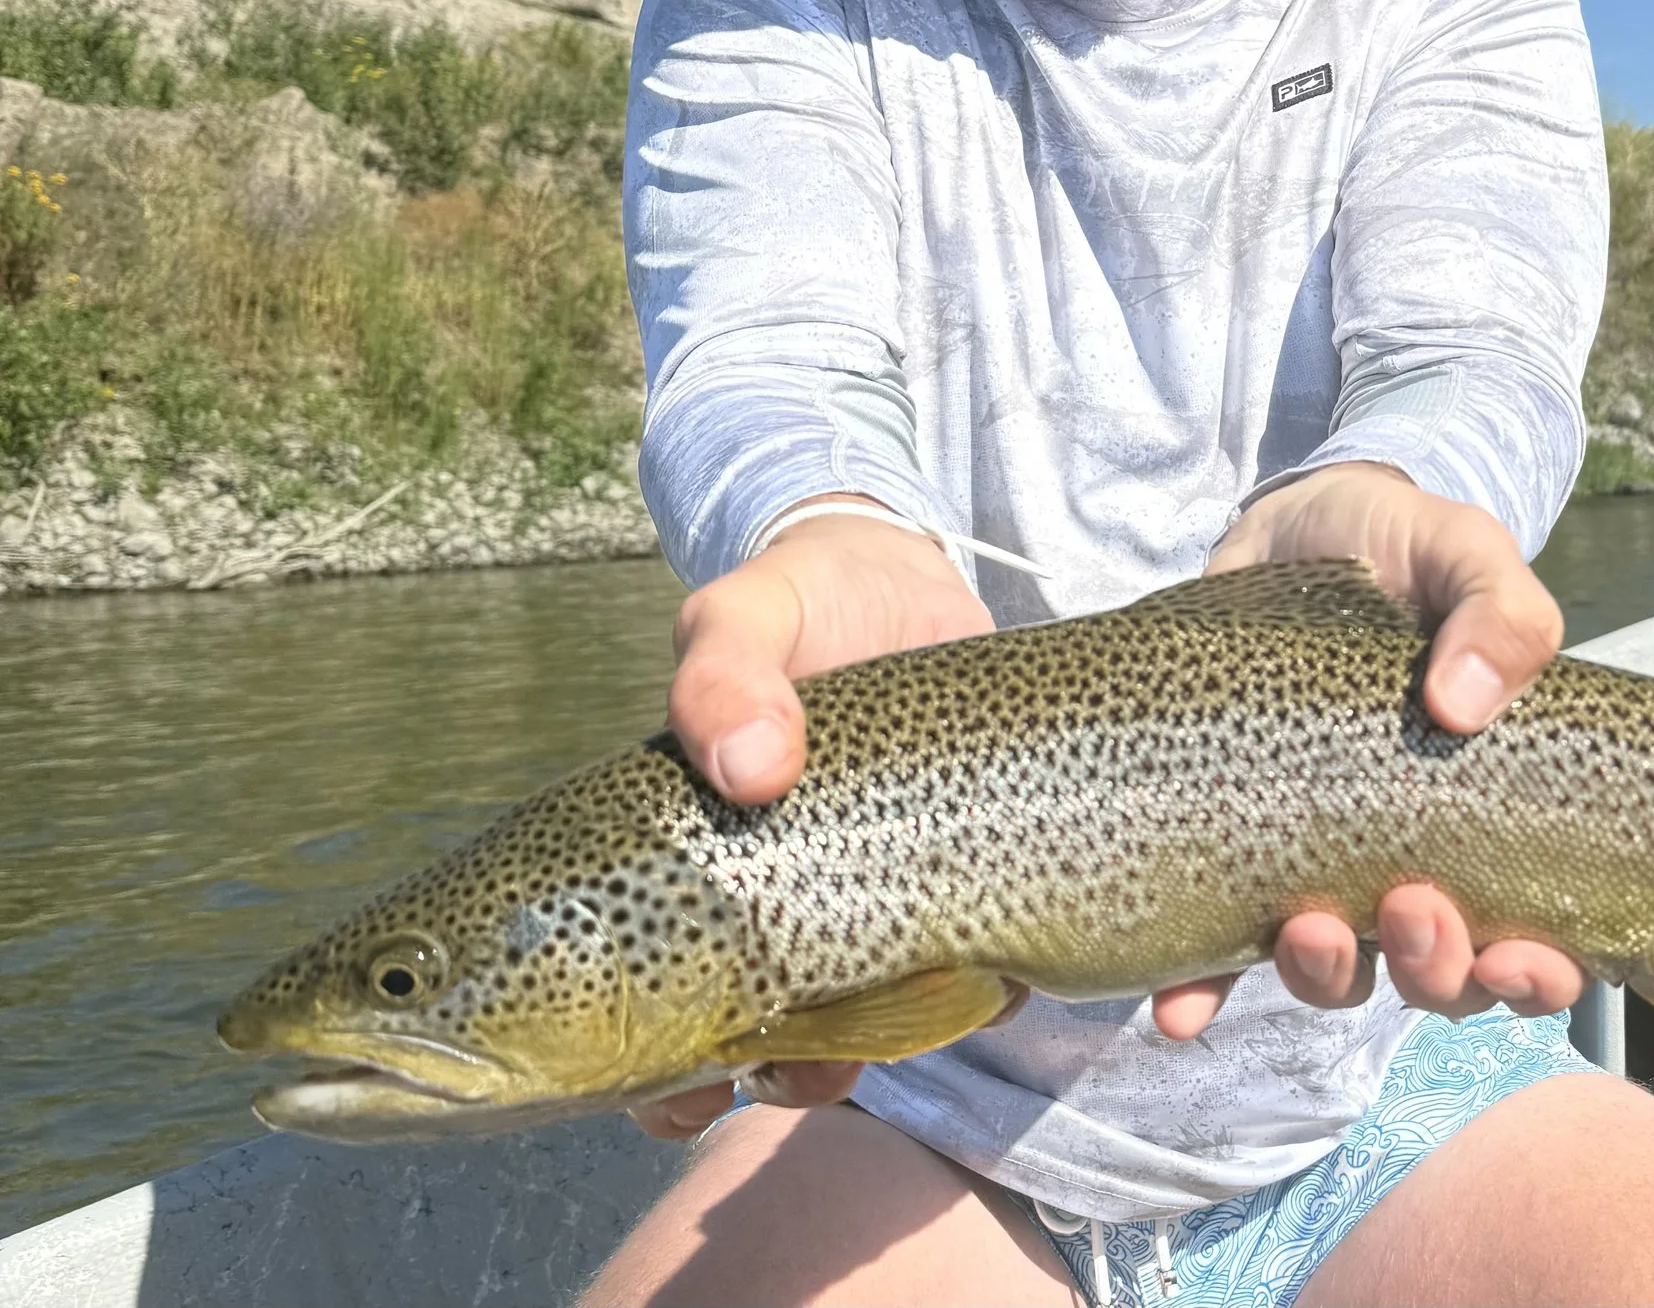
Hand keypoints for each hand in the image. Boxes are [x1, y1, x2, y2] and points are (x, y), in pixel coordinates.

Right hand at [630, 502, 992, 1139]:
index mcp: (692, 865)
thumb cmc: (799, 602)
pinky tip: (995, 976)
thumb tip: (747, 767)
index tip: (678, 1091)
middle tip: (788, 1070)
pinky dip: (978, 995)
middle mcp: (770, 902)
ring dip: (868, 1056)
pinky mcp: (960, 882)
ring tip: (893, 1025)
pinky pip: (961, 977)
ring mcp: (868, 900)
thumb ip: (727, 670)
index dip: (654, 1073)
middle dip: (763, 1076)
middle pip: (745, 1041)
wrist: (907, 577)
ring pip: (852, 1029)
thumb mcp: (747, 614)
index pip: (643, 1007)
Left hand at [1149, 462, 1584, 1041]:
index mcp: (1485, 814)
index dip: (1536, 975)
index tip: (1520, 954)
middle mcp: (1407, 857)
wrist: (1295, 520)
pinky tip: (1180, 1007)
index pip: (1534, 937)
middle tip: (1410, 911)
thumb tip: (1462, 704)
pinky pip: (1216, 945)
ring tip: (1308, 930)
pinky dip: (1201, 988)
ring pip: (1335, 970)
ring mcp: (1316, 857)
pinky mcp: (1230, 838)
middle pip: (1435, 971)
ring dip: (1326, 974)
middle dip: (1431, 968)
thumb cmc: (1404, 549)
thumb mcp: (1465, 554)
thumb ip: (1501, 613)